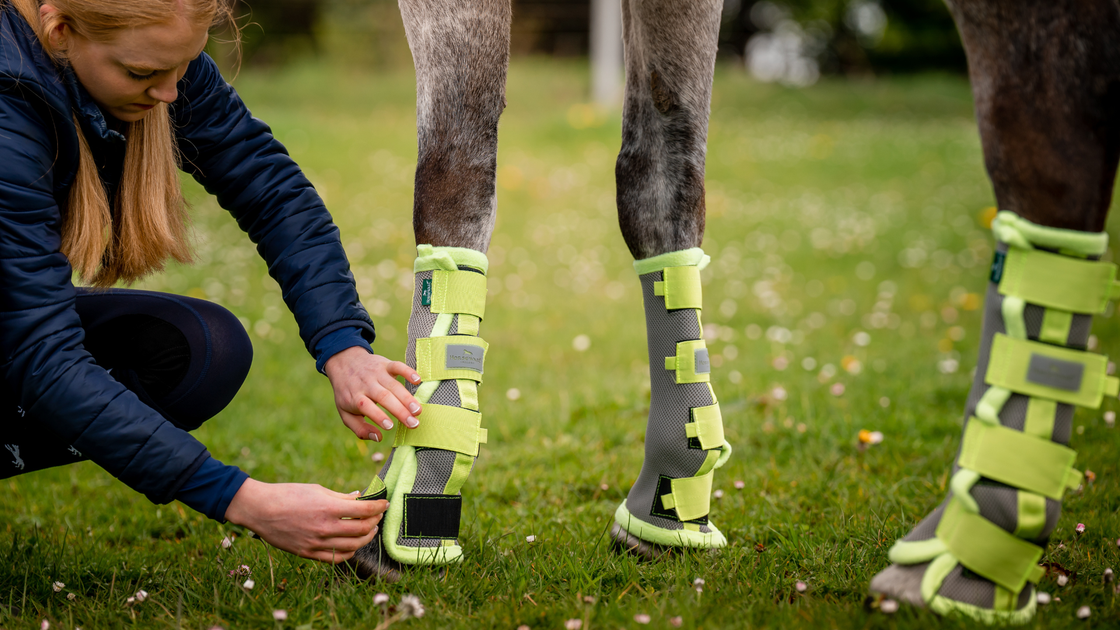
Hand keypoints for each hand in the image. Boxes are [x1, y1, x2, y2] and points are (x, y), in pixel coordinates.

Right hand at [224, 479, 386, 562]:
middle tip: (377, 515)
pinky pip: (336, 558)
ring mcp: (317, 543)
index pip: (364, 510)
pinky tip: (353, 544)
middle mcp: (325, 528)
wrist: (260, 510)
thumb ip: (341, 497)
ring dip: (366, 538)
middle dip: (375, 522)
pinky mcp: (308, 554)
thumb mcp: (317, 490)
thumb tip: (360, 497)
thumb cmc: (288, 494)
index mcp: (328, 508)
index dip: (379, 506)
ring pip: (353, 546)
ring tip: (369, 529)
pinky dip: (350, 551)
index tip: (384, 503)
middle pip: (362, 530)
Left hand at [323, 348, 422, 441]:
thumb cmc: (348, 393)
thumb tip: (378, 438)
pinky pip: (397, 366)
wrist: (344, 363)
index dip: (378, 416)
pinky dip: (408, 371)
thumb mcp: (346, 413)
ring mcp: (377, 373)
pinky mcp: (385, 364)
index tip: (390, 426)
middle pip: (384, 397)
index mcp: (355, 397)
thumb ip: (360, 429)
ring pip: (394, 385)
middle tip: (413, 424)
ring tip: (418, 411)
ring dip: (407, 398)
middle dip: (400, 411)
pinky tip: (418, 380)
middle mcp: (366, 384)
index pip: (366, 406)